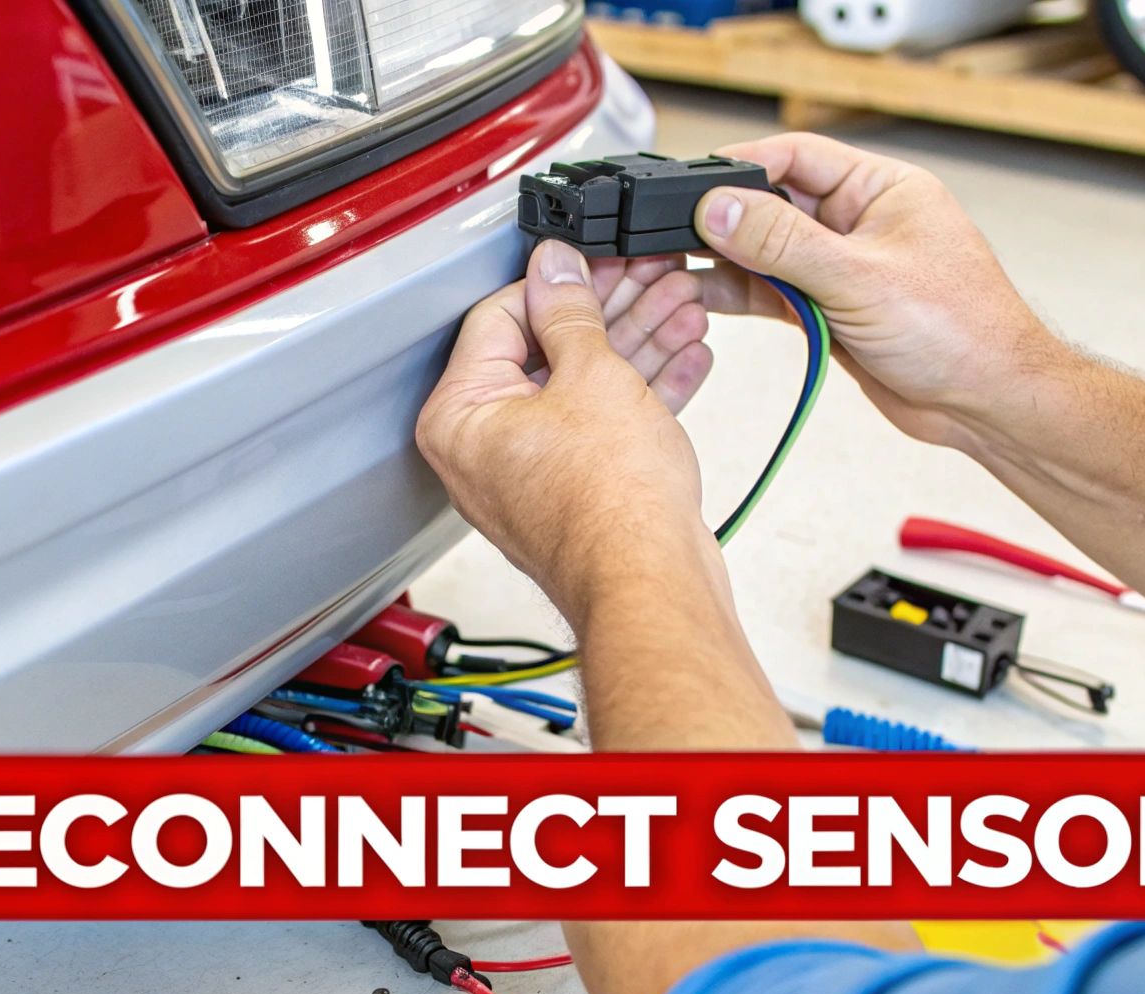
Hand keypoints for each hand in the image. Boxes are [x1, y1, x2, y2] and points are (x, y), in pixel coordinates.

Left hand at [416, 240, 719, 613]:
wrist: (652, 582)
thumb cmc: (610, 505)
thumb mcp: (590, 374)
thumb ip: (571, 312)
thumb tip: (555, 269)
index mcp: (459, 416)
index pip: (497, 316)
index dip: (556, 281)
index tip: (595, 259)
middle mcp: (482, 448)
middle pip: (544, 349)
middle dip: (609, 309)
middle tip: (648, 276)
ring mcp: (530, 472)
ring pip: (582, 386)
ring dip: (637, 342)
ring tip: (681, 305)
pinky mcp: (574, 491)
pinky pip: (603, 424)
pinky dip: (642, 391)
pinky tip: (684, 357)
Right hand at [690, 133, 1075, 447]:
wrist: (987, 403)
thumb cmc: (962, 330)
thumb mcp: (861, 277)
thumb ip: (784, 243)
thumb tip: (721, 209)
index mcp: (881, 189)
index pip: (796, 156)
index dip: (740, 166)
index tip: (692, 184)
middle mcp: (858, 222)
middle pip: (772, 204)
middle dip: (723, 219)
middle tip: (670, 230)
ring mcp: (842, 268)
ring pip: (766, 253)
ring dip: (724, 261)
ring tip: (672, 266)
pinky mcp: (830, 310)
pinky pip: (772, 293)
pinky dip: (738, 295)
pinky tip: (700, 296)